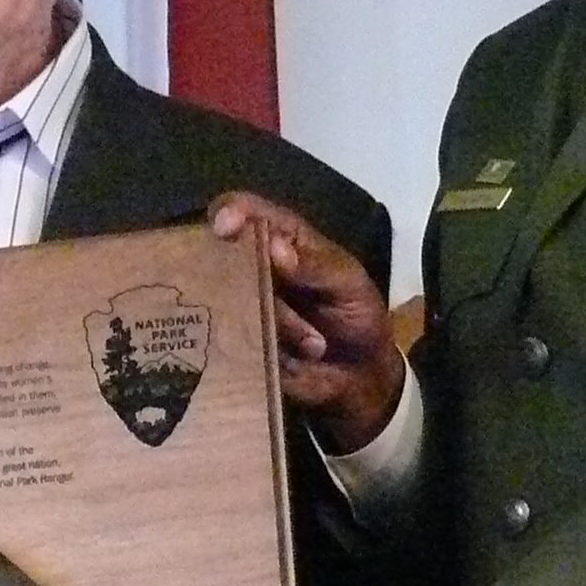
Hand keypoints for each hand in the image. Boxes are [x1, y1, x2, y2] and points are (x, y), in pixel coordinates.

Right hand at [209, 191, 403, 454]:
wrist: (360, 375)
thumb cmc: (358, 315)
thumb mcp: (349, 285)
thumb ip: (316, 266)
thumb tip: (276, 247)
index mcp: (284, 240)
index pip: (246, 210)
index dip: (230, 211)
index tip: (225, 228)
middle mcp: (254, 268)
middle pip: (225, 258)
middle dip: (256, 283)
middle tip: (284, 309)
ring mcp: (242, 306)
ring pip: (231, 303)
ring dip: (278, 325)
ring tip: (314, 345)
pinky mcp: (238, 344)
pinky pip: (231, 341)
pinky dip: (260, 350)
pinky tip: (288, 360)